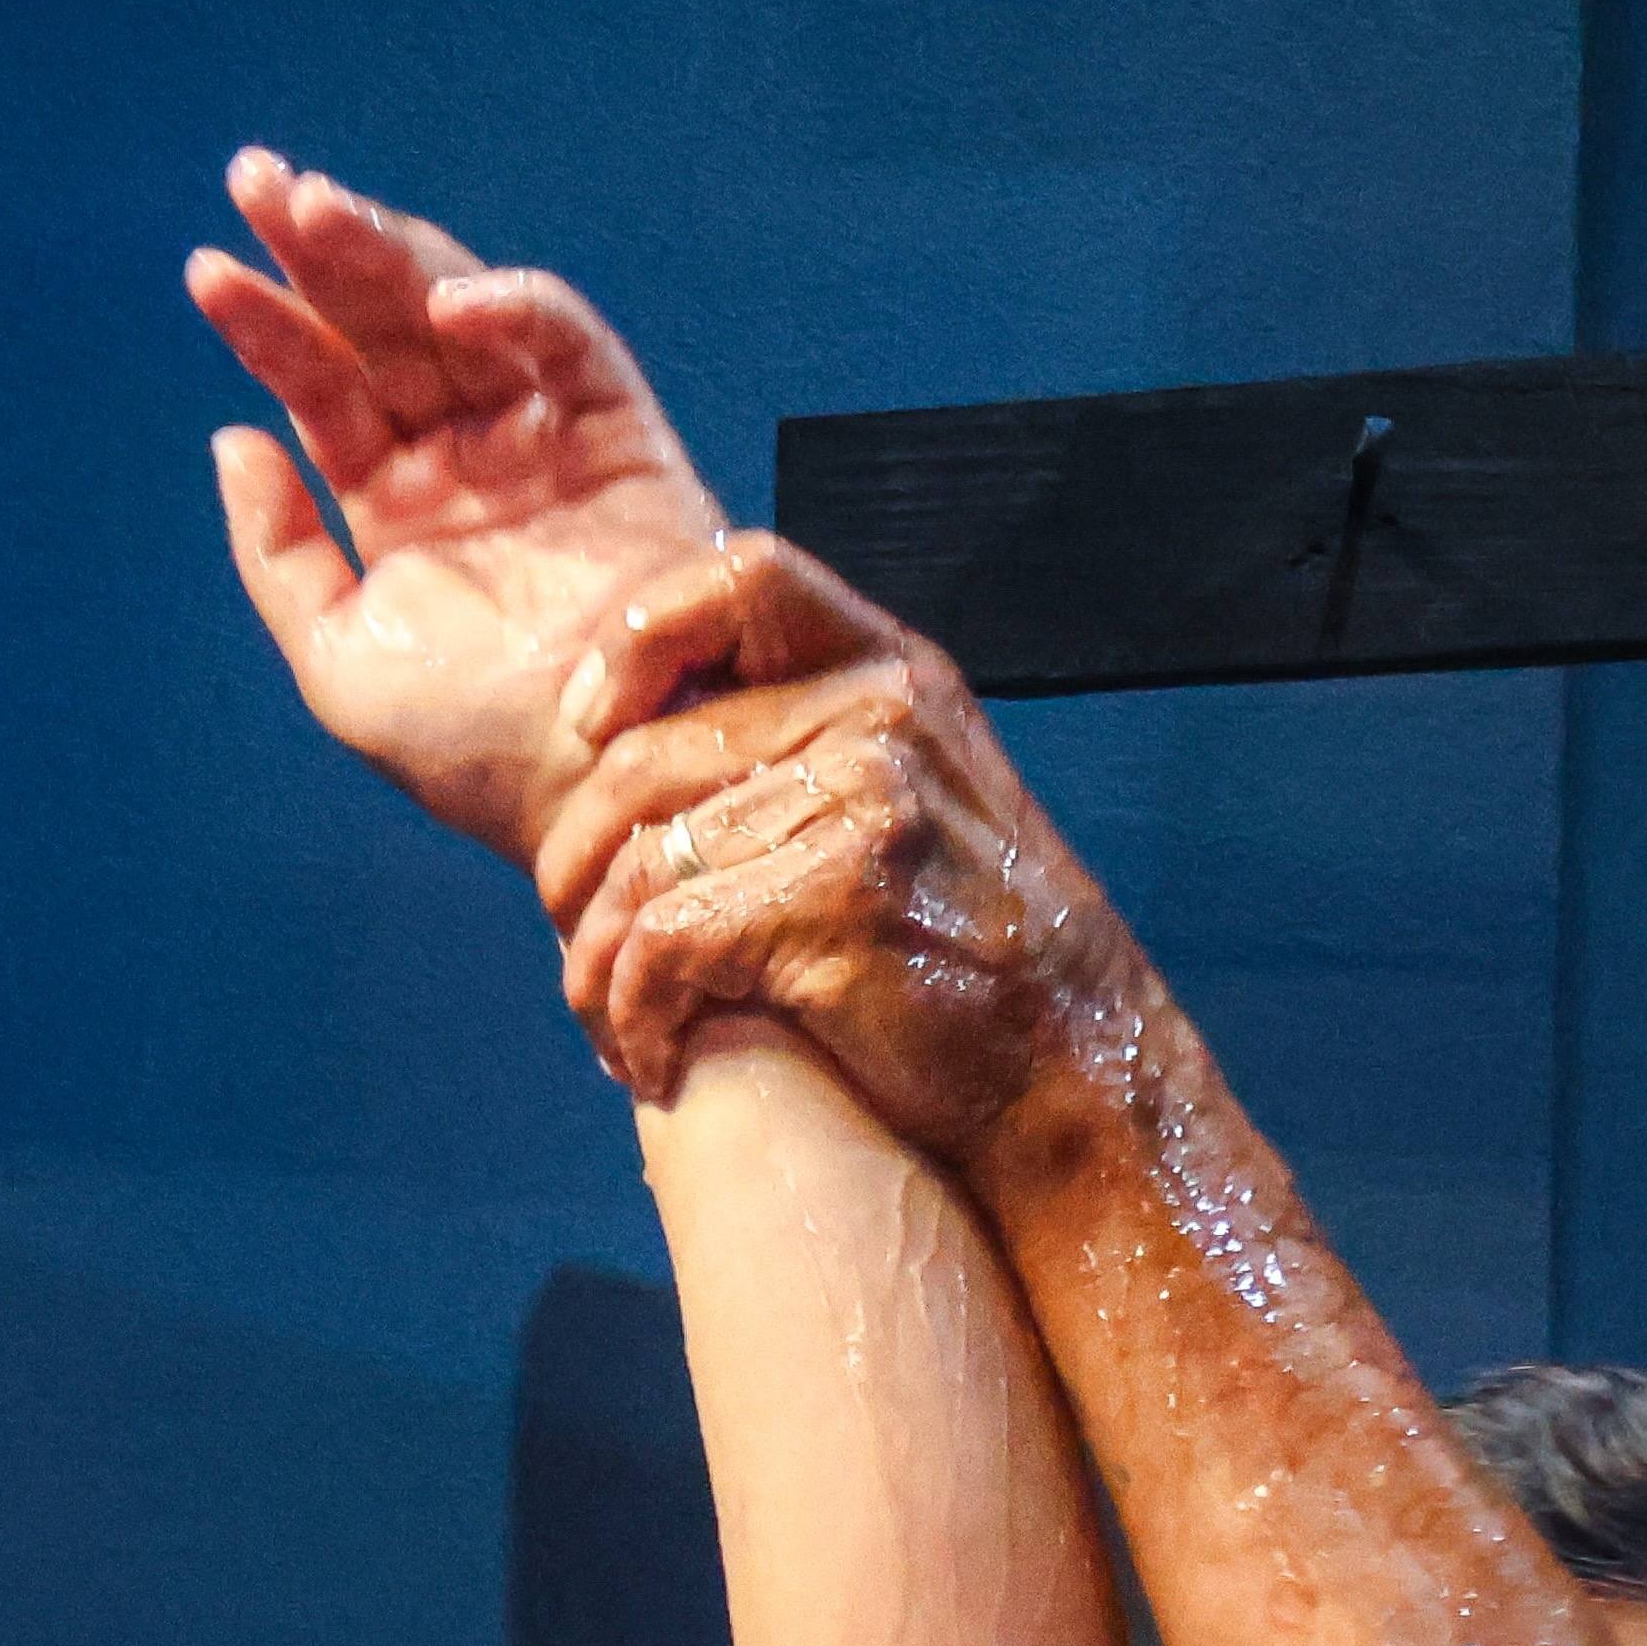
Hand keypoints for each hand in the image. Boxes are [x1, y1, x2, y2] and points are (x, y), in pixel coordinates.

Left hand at [192, 148, 728, 862]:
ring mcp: (540, 437)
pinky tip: (444, 300)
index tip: (205, 272)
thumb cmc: (474, 750)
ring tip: (317, 206)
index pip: (321, 385)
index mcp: (396, 502)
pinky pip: (566, 345)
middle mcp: (464, 456)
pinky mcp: (620, 433)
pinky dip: (513, 308)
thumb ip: (281, 553)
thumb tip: (232, 440)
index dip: (266, 323)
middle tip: (257, 180)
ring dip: (391, 251)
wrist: (593, 792)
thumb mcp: (340, 661)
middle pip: (381, 325)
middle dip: (320, 249)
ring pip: (460, 309)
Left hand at [529, 537, 1148, 1150]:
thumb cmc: (963, 956)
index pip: (742, 576)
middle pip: (642, 757)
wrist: (1073, 1069)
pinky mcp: (837, 898)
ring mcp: (865, 801)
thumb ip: (799, 750)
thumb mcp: (906, 805)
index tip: (590, 729)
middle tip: (573, 941)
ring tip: (615, 1023)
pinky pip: (662, 946)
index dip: (639, 637)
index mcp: (891, 671)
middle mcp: (881, 714)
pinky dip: (634, 1017)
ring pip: (638, 867)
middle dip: (573, 865)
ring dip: (596, 968)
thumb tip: (624, 742)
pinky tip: (655, 1059)